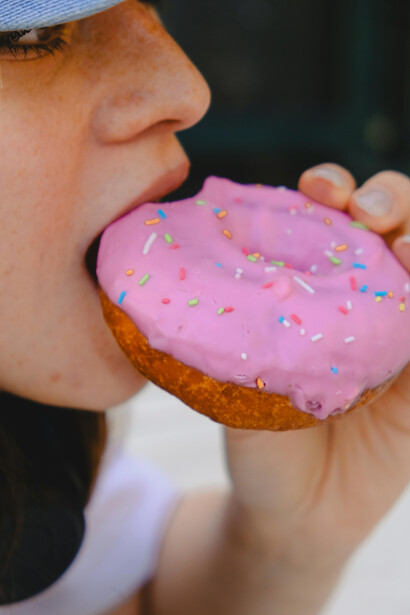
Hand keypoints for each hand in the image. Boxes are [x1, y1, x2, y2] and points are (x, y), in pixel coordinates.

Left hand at [224, 164, 409, 576]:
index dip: (334, 188)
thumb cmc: (259, 441)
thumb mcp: (236, 384)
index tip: (316, 188)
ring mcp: (402, 334)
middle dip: (388, 200)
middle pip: (393, 223)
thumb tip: (174, 280)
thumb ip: (229, 338)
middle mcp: (365, 299)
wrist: (295, 512)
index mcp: (315, 288)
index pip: (335, 218)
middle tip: (365, 212)